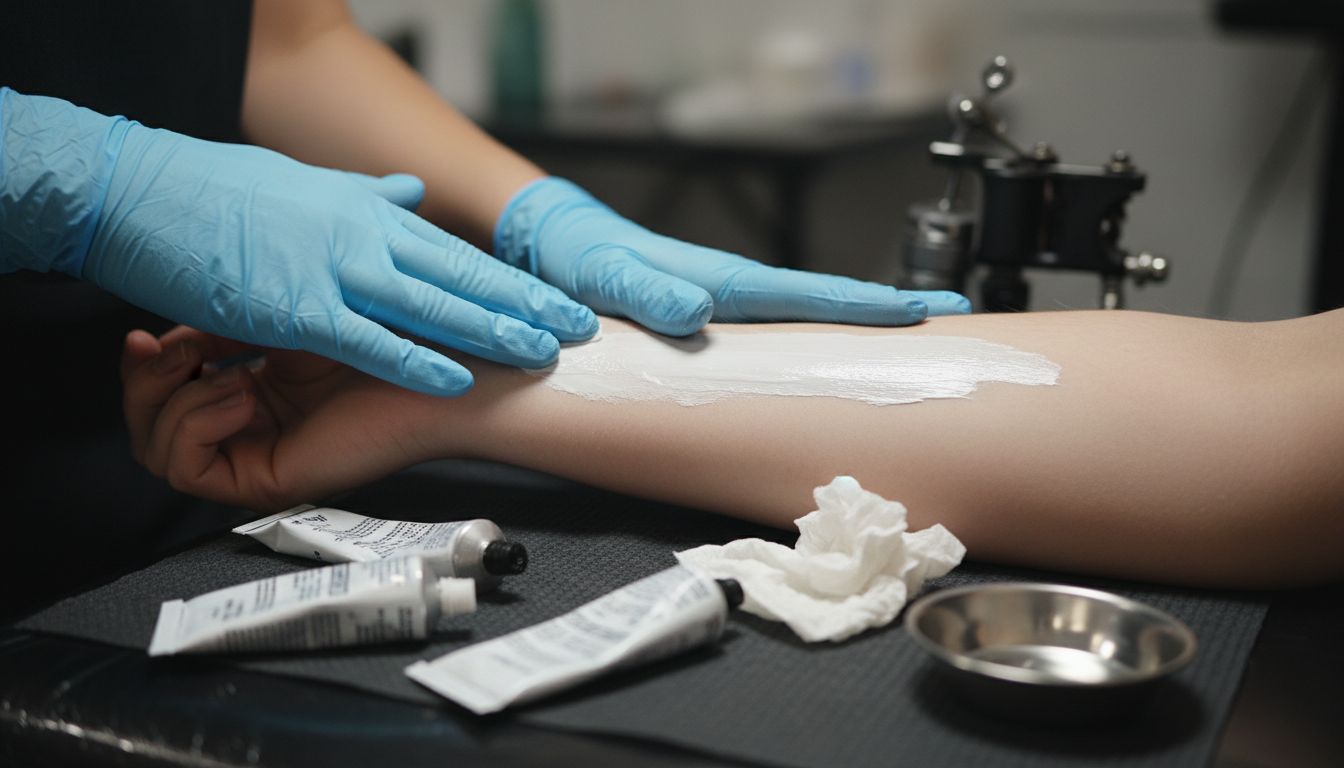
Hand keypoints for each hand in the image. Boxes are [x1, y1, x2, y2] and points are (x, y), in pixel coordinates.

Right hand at [1, 89, 595, 395]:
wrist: (142, 194)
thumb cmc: (220, 195)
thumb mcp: (307, 189)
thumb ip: (366, 198)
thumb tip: (409, 193)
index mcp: (368, 214)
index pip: (459, 253)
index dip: (512, 280)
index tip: (558, 299)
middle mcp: (364, 238)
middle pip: (462, 276)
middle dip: (525, 305)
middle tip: (582, 329)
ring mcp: (333, 271)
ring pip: (432, 305)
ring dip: (493, 330)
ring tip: (546, 352)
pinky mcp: (296, 307)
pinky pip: (371, 339)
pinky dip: (419, 360)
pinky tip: (460, 377)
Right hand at [120, 326, 440, 508]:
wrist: (441, 377)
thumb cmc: (390, 338)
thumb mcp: (294, 313)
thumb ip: (236, 311)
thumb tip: (172, 307)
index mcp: (251, 385)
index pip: (169, 382)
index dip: (152, 357)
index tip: (149, 330)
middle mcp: (246, 425)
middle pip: (148, 422)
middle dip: (144, 381)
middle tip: (162, 349)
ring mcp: (253, 454)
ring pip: (156, 448)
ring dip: (175, 400)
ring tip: (230, 372)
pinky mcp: (263, 480)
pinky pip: (186, 467)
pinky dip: (198, 423)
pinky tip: (244, 394)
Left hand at [493, 177, 969, 336]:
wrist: (556, 249)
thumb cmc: (583, 260)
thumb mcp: (607, 275)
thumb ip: (647, 289)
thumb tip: (697, 310)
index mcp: (723, 284)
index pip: (811, 296)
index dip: (868, 307)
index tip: (927, 315)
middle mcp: (737, 297)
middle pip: (830, 310)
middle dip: (892, 319)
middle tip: (957, 329)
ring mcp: (730, 314)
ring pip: (810, 327)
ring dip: (862, 338)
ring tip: (915, 355)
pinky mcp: (713, 331)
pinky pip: (778, 342)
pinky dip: (818, 351)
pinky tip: (836, 372)